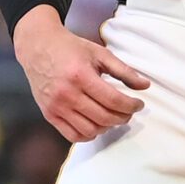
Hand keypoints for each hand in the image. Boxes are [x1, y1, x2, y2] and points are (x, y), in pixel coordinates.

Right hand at [15, 9, 146, 142]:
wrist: (38, 47)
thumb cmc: (71, 48)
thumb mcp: (100, 53)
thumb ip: (124, 71)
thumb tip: (146, 86)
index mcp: (80, 76)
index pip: (113, 100)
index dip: (131, 106)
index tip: (139, 104)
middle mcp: (66, 94)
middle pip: (104, 117)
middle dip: (123, 117)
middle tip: (128, 111)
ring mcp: (56, 106)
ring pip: (90, 130)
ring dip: (107, 127)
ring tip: (112, 116)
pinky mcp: (49, 114)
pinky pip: (73, 135)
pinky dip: (89, 134)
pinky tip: (96, 124)